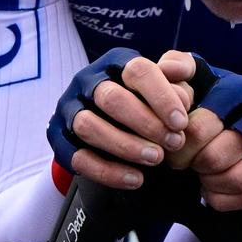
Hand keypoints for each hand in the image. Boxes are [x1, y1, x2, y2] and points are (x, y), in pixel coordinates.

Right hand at [47, 48, 193, 189]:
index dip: (161, 97)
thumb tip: (172, 69)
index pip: (136, 70)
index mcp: (116, 63)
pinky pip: (76, 157)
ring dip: (125, 146)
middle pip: (111, 98)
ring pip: (88, 126)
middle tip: (173, 143)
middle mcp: (88, 81)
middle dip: (146, 124)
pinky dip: (107, 172)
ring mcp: (70, 109)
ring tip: (155, 159)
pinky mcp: (59, 138)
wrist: (124, 128)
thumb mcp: (174, 81)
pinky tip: (135, 178)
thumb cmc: (153, 101)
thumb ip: (182, 70)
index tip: (181, 122)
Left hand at [162, 55, 241, 210]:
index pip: (198, 128)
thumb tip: (167, 69)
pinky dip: (226, 199)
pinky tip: (216, 189)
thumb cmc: (209, 105)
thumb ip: (176, 68)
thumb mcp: (193, 82)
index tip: (173, 147)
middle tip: (188, 165)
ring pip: (238, 179)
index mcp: (239, 89)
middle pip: (215, 158)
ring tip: (203, 177)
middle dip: (194, 166)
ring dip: (211, 184)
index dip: (179, 146)